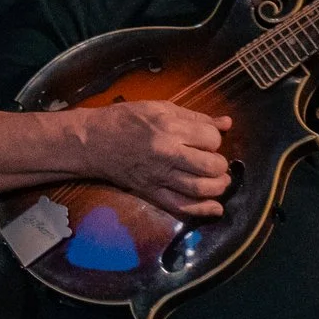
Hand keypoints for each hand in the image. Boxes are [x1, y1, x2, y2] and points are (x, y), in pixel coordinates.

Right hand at [79, 100, 232, 218]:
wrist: (92, 141)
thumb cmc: (125, 119)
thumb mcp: (160, 108)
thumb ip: (195, 117)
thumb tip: (226, 123)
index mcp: (169, 128)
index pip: (211, 138)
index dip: (214, 139)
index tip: (205, 139)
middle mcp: (167, 153)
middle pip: (211, 166)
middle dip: (220, 165)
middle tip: (215, 162)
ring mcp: (159, 176)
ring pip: (201, 189)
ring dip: (217, 187)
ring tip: (218, 181)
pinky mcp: (151, 192)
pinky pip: (181, 206)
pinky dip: (202, 210)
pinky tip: (215, 208)